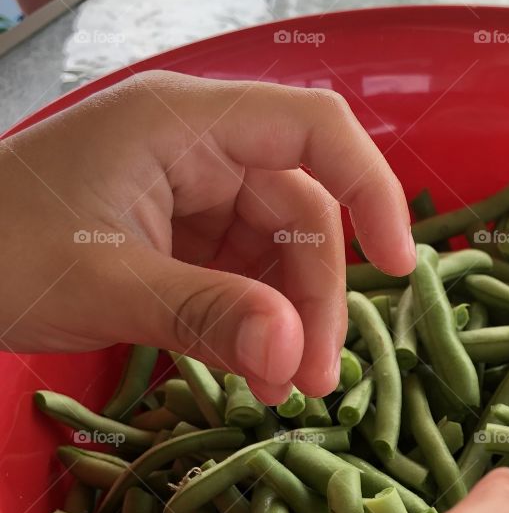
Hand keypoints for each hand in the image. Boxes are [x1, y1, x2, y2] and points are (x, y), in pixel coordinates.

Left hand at [0, 71, 415, 401]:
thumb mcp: (105, 283)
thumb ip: (206, 314)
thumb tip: (295, 360)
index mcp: (184, 122)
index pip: (313, 130)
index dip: (370, 189)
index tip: (398, 267)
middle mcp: (198, 146)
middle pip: (301, 207)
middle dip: (316, 295)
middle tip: (313, 382)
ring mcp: (187, 191)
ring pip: (275, 248)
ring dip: (290, 318)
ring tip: (284, 390)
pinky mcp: (174, 233)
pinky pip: (239, 272)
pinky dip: (253, 321)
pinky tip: (253, 371)